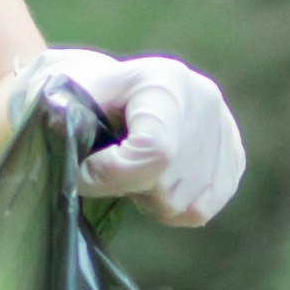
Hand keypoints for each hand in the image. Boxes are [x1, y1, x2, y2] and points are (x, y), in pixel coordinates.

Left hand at [42, 47, 244, 227]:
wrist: (107, 92)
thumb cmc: (77, 97)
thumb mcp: (59, 99)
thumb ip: (63, 126)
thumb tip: (78, 168)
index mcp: (163, 81)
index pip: (155, 152)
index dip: (111, 175)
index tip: (82, 173)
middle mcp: (203, 99)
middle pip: (168, 184)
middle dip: (128, 188)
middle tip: (106, 170)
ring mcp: (222, 128)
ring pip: (185, 203)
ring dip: (149, 200)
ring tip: (131, 172)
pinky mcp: (231, 156)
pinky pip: (202, 209)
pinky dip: (172, 208)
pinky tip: (152, 184)